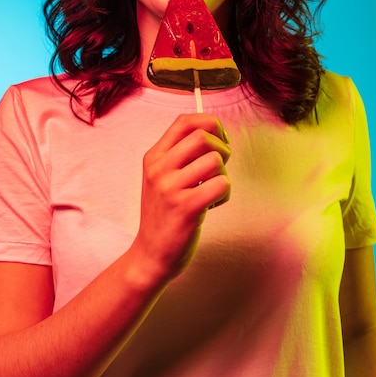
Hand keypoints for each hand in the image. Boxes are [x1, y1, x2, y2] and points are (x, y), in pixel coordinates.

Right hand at [133, 113, 230, 281]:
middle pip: (202, 136)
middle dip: (222, 148)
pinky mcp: (186, 207)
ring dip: (223, 174)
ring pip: (215, 160)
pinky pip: (221, 184)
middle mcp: (159, 169)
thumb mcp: (161, 178)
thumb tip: (215, 133)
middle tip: (219, 167)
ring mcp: (171, 188)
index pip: (184, 121)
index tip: (219, 139)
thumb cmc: (164, 213)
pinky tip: (212, 204)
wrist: (150, 254)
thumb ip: (180, 154)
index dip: (209, 123)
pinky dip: (225, 193)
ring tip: (212, 190)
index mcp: (154, 157)